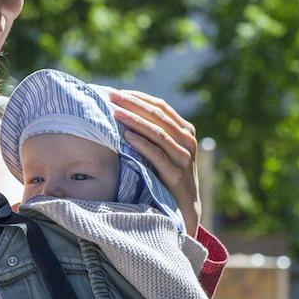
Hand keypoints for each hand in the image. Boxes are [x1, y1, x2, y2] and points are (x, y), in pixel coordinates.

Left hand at [108, 89, 200, 235]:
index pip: (160, 106)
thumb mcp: (163, 150)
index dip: (137, 97)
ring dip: (134, 120)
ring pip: (157, 132)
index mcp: (185, 130)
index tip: (115, 91)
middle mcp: (187, 140)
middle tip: (110, 96)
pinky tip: (126, 135)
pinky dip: (141, 143)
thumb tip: (122, 111)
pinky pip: (157, 154)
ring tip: (114, 112)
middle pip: (157, 115)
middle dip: (132, 103)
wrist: (183, 206)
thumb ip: (152, 133)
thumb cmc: (166, 175)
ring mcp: (183, 156)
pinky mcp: (176, 173)